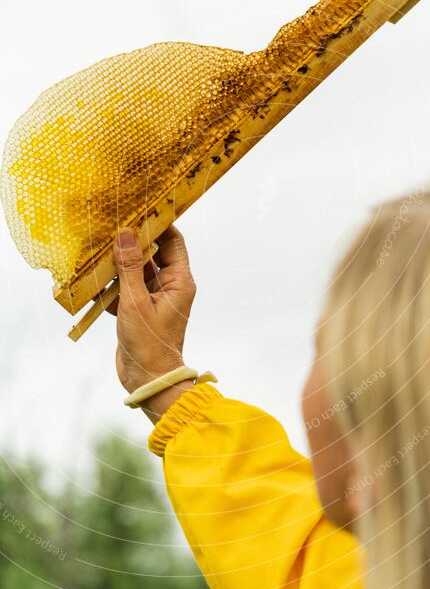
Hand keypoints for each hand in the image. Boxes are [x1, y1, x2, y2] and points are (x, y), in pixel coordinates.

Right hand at [111, 225, 196, 422]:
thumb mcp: (136, 302)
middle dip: (132, 239)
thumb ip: (130, 267)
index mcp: (180, 281)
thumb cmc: (150, 345)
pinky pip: (125, 287)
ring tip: (97, 243)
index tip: (139, 206)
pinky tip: (91, 274)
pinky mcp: (138, 309)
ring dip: (118, 261)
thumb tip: (127, 232)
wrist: (148, 382)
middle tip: (111, 221)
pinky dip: (110, 282)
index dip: (158, 223)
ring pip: (135, 270)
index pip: (173, 241)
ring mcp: (154, 297)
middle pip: (152, 252)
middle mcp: (170, 286)